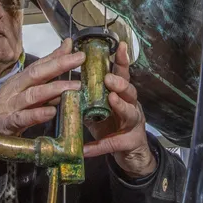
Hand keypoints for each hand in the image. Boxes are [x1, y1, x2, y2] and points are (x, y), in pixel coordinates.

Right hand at [0, 39, 83, 181]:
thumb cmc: (5, 114)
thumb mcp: (26, 95)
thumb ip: (45, 79)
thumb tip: (64, 59)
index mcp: (18, 82)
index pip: (39, 65)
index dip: (57, 56)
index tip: (76, 49)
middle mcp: (13, 90)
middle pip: (36, 74)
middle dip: (59, 65)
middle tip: (79, 59)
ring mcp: (9, 107)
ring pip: (32, 94)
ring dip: (54, 89)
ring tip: (74, 87)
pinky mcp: (6, 125)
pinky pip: (22, 118)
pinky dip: (37, 114)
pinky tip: (50, 112)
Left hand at [83, 41, 156, 178]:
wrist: (131, 156)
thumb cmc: (113, 127)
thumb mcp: (100, 109)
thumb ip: (89, 95)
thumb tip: (69, 80)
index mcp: (122, 95)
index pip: (123, 75)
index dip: (122, 61)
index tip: (121, 46)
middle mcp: (131, 106)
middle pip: (130, 91)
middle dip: (120, 83)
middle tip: (108, 78)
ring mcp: (133, 124)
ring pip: (130, 113)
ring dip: (120, 106)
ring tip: (110, 100)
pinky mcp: (130, 143)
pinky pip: (113, 143)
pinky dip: (99, 146)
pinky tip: (86, 148)